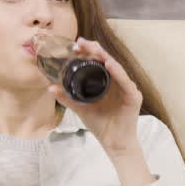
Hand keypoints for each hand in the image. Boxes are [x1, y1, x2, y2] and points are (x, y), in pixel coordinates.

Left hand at [48, 37, 142, 156]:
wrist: (114, 143)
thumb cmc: (101, 125)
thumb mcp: (81, 108)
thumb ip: (67, 98)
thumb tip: (50, 87)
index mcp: (107, 82)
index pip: (99, 62)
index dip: (88, 52)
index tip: (75, 45)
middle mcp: (118, 82)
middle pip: (107, 61)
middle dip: (94, 50)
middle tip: (81, 42)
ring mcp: (127, 88)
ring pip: (116, 68)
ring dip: (105, 57)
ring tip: (94, 49)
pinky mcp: (133, 96)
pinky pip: (125, 81)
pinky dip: (117, 72)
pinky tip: (109, 64)